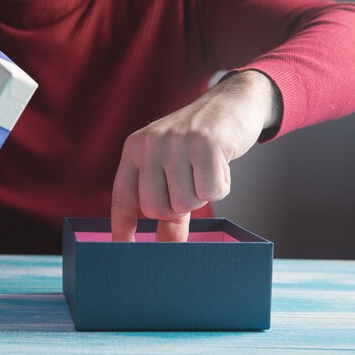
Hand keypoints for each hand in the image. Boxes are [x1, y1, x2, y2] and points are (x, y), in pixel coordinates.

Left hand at [111, 70, 280, 241]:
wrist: (232, 102)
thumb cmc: (200, 143)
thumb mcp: (175, 168)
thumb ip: (168, 204)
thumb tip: (166, 245)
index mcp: (135, 149)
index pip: (123, 197)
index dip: (122, 227)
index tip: (122, 253)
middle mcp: (150, 145)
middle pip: (156, 209)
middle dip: (177, 209)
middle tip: (190, 185)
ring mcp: (176, 143)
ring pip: (186, 203)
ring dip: (202, 194)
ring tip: (205, 168)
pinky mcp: (205, 144)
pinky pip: (213, 192)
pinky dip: (222, 184)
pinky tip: (221, 162)